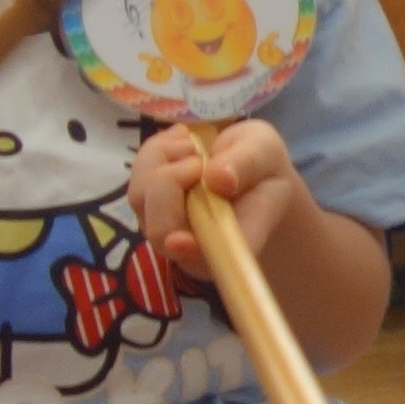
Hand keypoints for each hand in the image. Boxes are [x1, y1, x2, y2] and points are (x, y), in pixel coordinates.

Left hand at [129, 117, 307, 273]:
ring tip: (196, 147)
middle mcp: (192, 246)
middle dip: (172, 181)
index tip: (179, 241)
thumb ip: (248, 164)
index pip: (207, 259)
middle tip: (201, 158)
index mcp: (231, 245)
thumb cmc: (264, 171)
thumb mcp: (267, 152)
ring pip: (141, 197)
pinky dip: (157, 150)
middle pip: (160, 229)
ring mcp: (165, 227)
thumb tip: (218, 178)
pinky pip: (136, 175)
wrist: (248, 172)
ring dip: (164, 159)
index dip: (189, 252)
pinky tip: (183, 144)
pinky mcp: (147, 206)